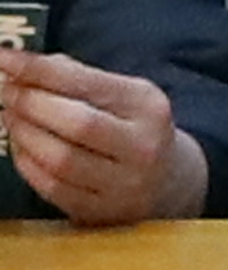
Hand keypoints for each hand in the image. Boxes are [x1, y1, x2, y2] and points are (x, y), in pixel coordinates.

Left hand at [0, 51, 207, 224]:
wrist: (169, 181)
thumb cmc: (135, 128)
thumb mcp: (124, 95)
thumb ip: (78, 78)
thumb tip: (22, 68)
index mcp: (148, 106)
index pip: (86, 82)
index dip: (38, 70)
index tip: (4, 58)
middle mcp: (143, 145)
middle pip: (76, 123)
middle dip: (29, 103)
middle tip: (4, 90)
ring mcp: (125, 183)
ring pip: (60, 159)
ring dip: (24, 134)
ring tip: (9, 116)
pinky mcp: (103, 211)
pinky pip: (53, 187)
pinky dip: (27, 163)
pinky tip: (20, 146)